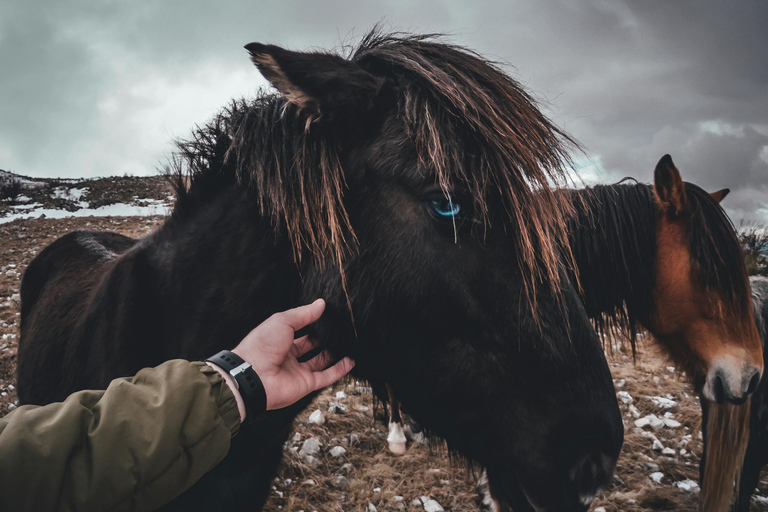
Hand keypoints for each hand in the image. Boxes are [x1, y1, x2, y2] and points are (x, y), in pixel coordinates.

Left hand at [231, 299, 353, 410]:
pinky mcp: (306, 384)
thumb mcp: (282, 321)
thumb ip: (303, 314)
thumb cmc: (261, 346)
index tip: (325, 316)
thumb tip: (320, 304)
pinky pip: (326, 376)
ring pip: (320, 362)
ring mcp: (297, 371)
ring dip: (334, 354)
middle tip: (338, 330)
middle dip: (323, 339)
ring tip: (347, 343)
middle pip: (310, 347)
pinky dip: (339, 369)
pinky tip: (350, 361)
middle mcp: (288, 356)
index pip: (299, 331)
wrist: (253, 375)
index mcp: (279, 340)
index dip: (311, 324)